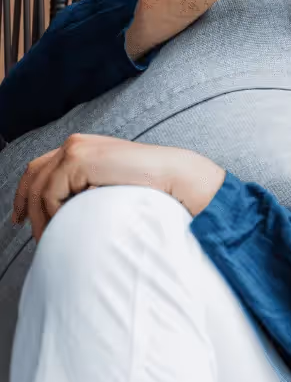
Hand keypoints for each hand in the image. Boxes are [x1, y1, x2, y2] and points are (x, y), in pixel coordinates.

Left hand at [12, 134, 224, 240]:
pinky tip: (60, 229)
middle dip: (23, 202)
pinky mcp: (78, 160)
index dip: (26, 191)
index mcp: (86, 147)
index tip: (22, 216)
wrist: (177, 179)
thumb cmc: (154, 188)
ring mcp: (76, 149)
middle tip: (22, 226)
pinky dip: (50, 214)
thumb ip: (90, 190)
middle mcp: (77, 143)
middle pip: (33, 173)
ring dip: (38, 216)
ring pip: (38, 186)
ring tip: (47, 237)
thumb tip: (68, 212)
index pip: (43, 167)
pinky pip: (50, 193)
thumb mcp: (111, 188)